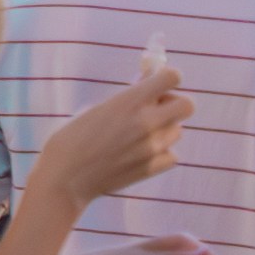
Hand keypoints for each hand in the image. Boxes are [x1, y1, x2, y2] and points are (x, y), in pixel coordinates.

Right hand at [28, 65, 191, 206]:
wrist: (66, 178)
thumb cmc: (72, 138)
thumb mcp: (97, 107)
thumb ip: (127, 97)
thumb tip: (149, 82)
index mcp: (131, 100)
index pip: (173, 77)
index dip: (166, 79)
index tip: (155, 86)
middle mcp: (147, 121)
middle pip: (188, 105)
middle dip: (174, 104)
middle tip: (155, 110)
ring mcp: (153, 147)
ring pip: (178, 130)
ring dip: (165, 130)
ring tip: (140, 137)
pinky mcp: (153, 168)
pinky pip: (171, 155)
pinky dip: (161, 154)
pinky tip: (141, 155)